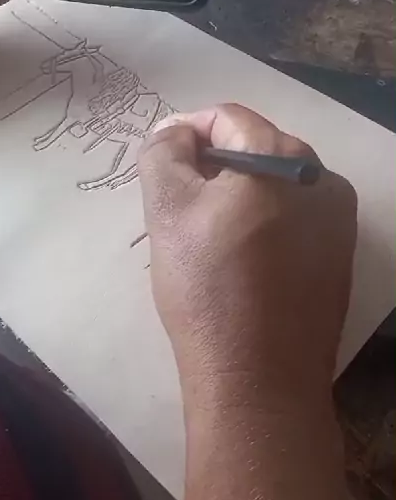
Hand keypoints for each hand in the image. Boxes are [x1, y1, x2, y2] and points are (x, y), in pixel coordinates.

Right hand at [138, 103, 356, 409]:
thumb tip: (176, 131)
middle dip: (211, 168)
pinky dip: (261, 224)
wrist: (259, 380)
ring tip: (205, 240)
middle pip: (254, 150)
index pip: (228, 118)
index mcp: (286, 158)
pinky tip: (238, 263)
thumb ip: (164, 152)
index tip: (160, 167)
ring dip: (235, 197)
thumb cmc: (208, 289)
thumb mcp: (167, 210)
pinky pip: (292, 220)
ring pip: (274, 186)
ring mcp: (338, 221)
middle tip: (177, 208)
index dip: (186, 133)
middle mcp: (324, 179)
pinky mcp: (339, 257)